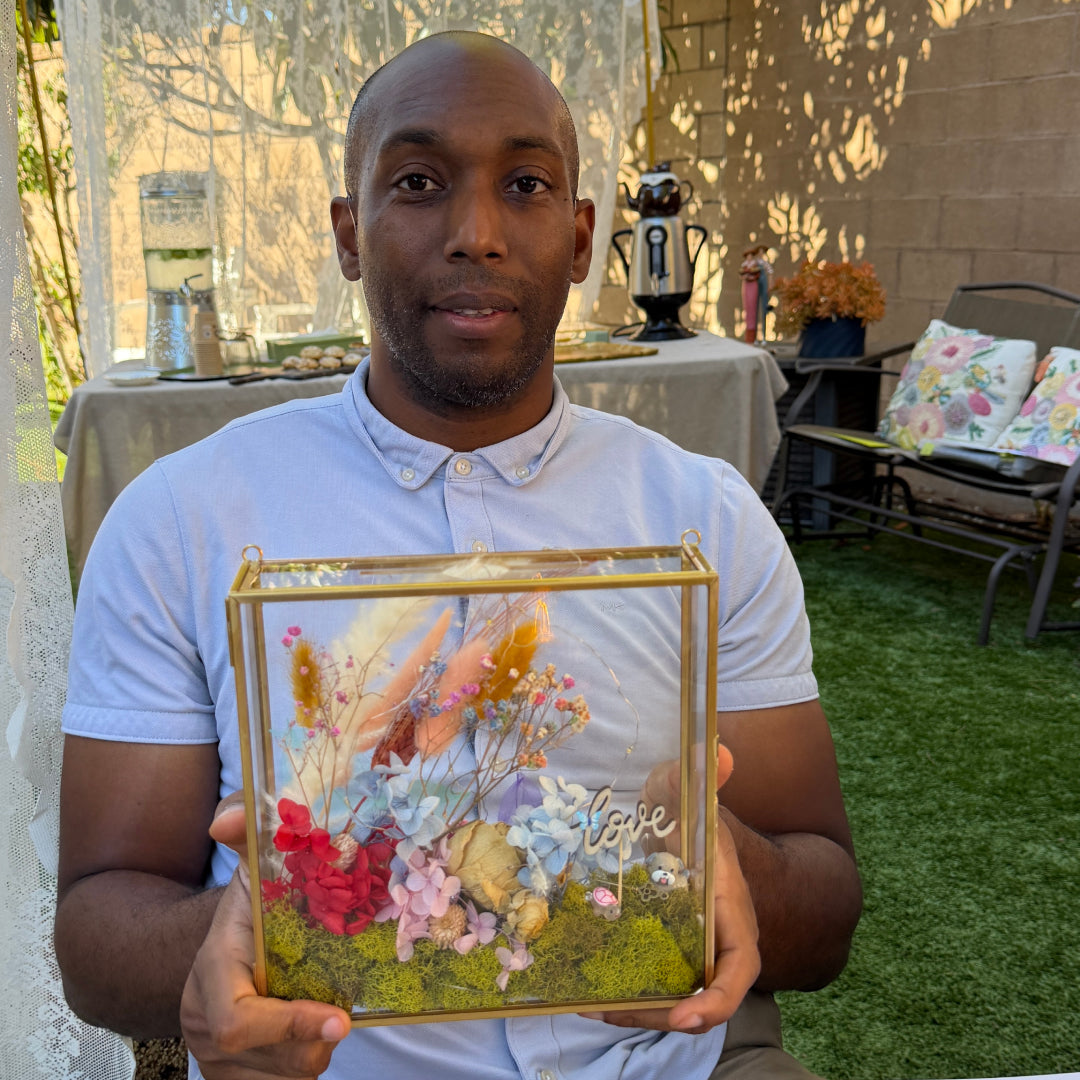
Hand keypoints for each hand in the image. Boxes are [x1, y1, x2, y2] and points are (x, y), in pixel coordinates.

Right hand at [179, 795, 351, 1078]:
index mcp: (211, 973)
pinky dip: (302, 1066)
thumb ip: (247, 836)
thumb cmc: (251, 906)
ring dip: (313, 1055)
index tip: (340, 1019)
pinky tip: (311, 1038)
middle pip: (273, 1061)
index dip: (288, 1025)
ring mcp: (216, 1061)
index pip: (237, 1021)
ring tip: (323, 1017)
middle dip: (315, 1045)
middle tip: (343, 1018)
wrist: (224, 952)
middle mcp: (204, 1025)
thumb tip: (226, 820)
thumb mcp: (252, 866)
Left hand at [580, 744, 760, 1033]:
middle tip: (612, 1013)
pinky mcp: (667, 946)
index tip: (685, 1016)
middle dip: (664, 1015)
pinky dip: (623, 993)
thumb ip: (697, 775)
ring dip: (635, 1009)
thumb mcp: (684, 790)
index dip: (720, 998)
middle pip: (702, 995)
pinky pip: (651, 980)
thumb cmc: (686, 809)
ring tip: (588, 1006)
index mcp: (728, 903)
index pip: (740, 963)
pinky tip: (584, 993)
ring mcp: (692, 945)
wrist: (680, 819)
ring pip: (671, 993)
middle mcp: (715, 934)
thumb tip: (718, 751)